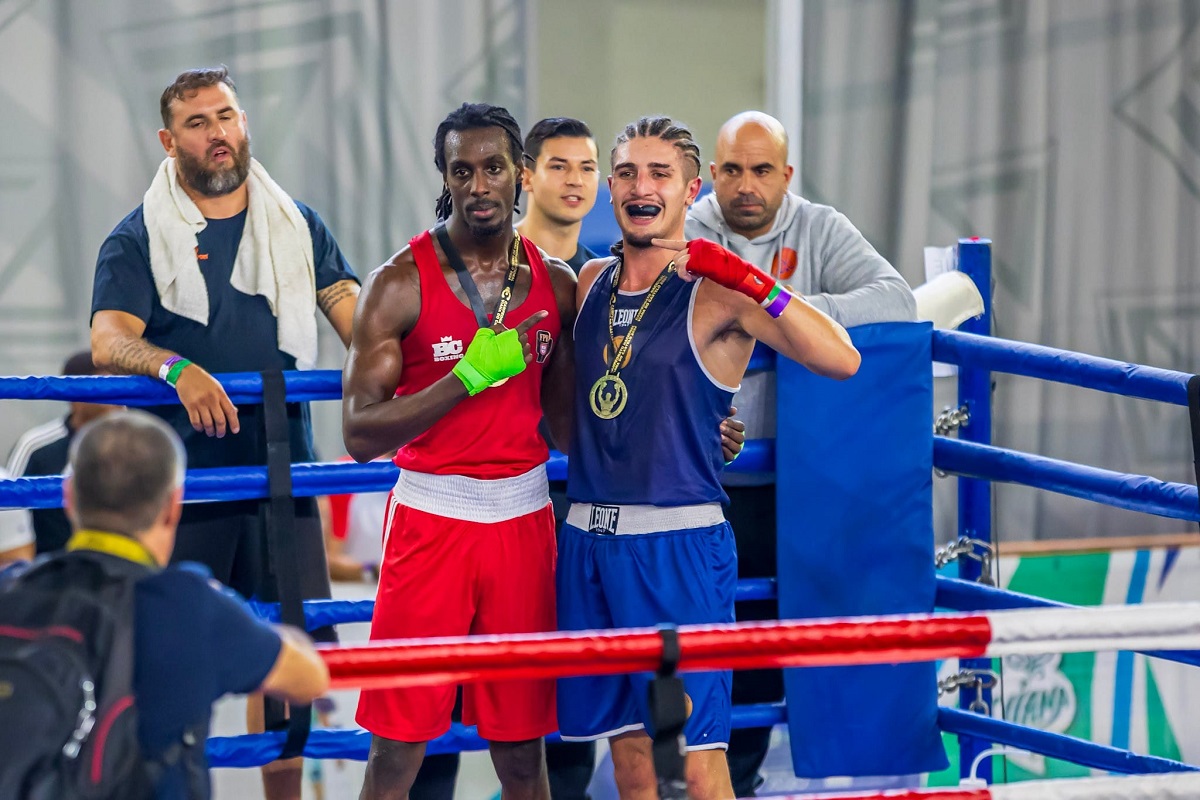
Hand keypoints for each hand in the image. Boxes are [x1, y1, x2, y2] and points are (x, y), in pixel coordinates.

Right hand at [173, 363, 239, 437]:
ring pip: (208, 423)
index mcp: (220, 394)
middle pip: (220, 420)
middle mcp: (211, 399)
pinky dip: (198, 427)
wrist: (185, 373)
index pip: (230, 411)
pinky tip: (200, 428)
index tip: (235, 430)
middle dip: (221, 430)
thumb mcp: (217, 387)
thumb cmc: (203, 380)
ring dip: (210, 431)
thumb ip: (225, 400)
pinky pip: (195, 421)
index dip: (234, 422)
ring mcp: (200, 403)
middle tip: (220, 434)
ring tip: (210, 432)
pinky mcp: (189, 406)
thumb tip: (234, 412)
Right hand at [453, 310, 549, 395]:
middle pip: (524, 336)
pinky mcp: (520, 367)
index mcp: (510, 337)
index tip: (546, 312)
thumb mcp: (484, 333)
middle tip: (503, 341)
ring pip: (526, 346)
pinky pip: (528, 357)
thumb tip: (505, 330)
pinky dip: (522, 355)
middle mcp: (518, 346)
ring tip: (506, 351)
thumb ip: (497, 327)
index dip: (536, 317)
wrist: (477, 372)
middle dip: (516, 336)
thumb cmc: (479, 352)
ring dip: (519, 346)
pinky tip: (512, 356)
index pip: (526, 324)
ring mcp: (520, 357)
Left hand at [652, 237, 773, 303]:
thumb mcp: (711, 266)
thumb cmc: (730, 275)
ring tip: (694, 278)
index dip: (665, 244)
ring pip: (678, 262)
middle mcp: (699, 246)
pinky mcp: (700, 259)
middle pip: (676, 257)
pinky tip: (695, 278)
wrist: (741, 276)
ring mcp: (699, 252)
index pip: (679, 244)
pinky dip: (686, 275)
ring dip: (683, 273)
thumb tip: (686, 269)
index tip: (653, 242)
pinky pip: (684, 267)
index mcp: (702, 246)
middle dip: (680, 269)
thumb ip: (698, 264)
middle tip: (691, 277)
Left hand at [720, 406, 745, 463]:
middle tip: (720, 428)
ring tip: (719, 437)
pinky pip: (731, 456)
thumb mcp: (720, 420)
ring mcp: (735, 450)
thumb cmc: (715, 428)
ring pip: (737, 447)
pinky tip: (719, 447)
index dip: (732, 424)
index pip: (741, 427)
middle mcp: (739, 440)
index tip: (722, 421)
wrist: (706, 442)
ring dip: (728, 442)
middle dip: (729, 432)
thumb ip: (727, 414)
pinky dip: (726, 451)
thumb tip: (734, 410)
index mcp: (738, 430)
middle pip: (740, 437)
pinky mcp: (730, 457)